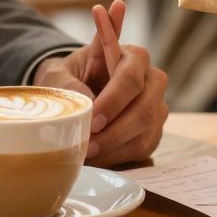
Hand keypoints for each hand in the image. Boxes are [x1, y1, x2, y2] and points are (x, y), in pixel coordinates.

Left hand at [33, 0, 168, 165]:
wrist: (80, 88)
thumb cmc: (71, 76)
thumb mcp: (60, 73)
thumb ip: (68, 83)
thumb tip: (86, 102)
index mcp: (134, 57)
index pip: (131, 79)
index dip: (113, 102)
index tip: (92, 120)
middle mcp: (153, 81)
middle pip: (145, 109)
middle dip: (115, 131)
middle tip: (88, 145)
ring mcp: (157, 108)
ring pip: (145, 132)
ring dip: (114, 147)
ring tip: (87, 154)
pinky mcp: (153, 131)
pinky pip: (142, 148)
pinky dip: (117, 157)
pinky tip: (96, 158)